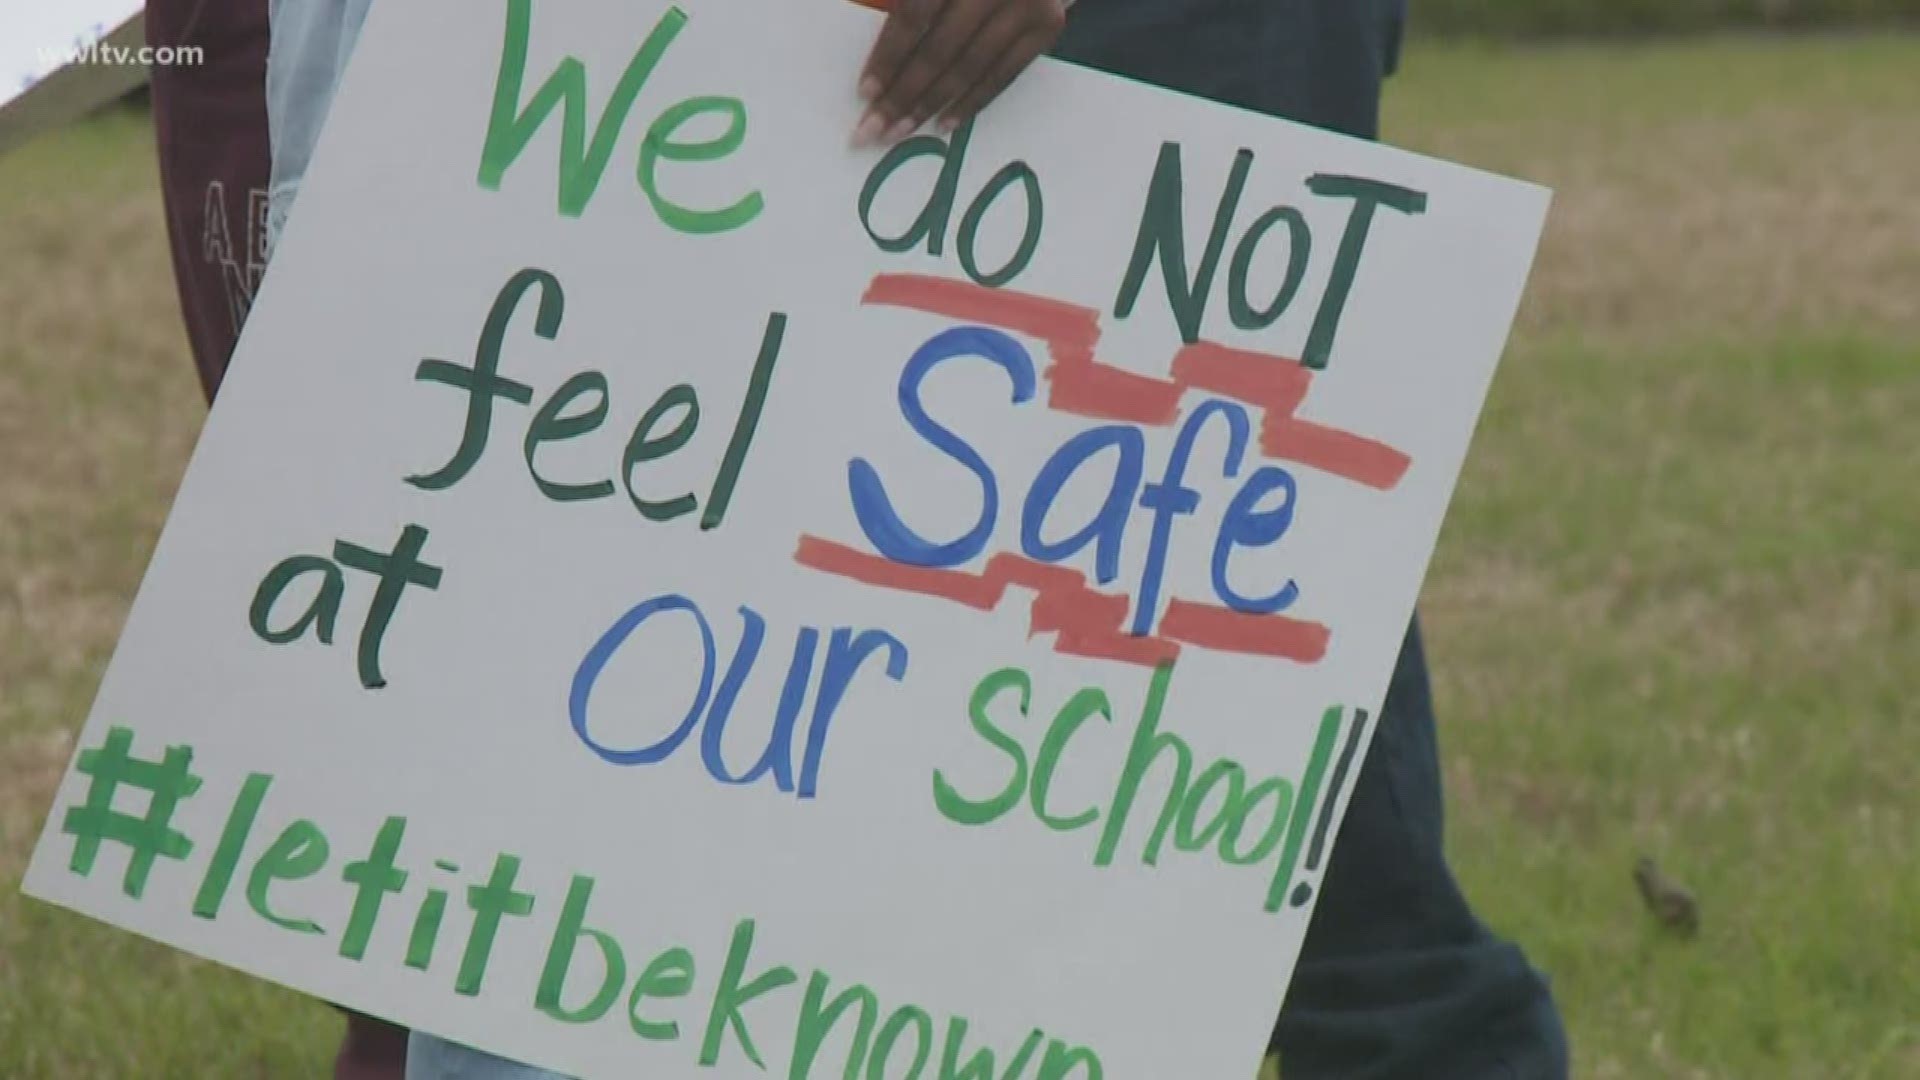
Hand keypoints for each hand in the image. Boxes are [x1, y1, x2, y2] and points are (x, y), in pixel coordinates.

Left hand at [852, 0, 1068, 145]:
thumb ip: (914, 3)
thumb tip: (881, 60)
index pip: (914, 15)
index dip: (888, 56)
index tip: (866, 92)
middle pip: (939, 49)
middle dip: (903, 94)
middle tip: (875, 129)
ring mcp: (1026, 4)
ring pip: (970, 67)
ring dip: (931, 105)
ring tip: (902, 131)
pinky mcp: (1047, 24)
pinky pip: (1003, 74)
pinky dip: (972, 102)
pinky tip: (943, 123)